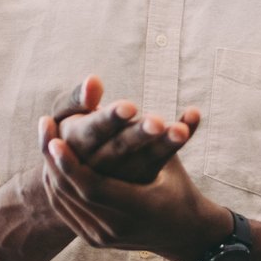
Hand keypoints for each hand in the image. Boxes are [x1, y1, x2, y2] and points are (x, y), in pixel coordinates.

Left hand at [39, 133, 232, 260]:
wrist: (181, 234)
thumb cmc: (179, 190)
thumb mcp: (174, 164)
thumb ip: (176, 137)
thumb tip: (195, 109)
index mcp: (137, 209)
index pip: (91, 187)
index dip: (70, 162)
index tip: (56, 136)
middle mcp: (115, 227)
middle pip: (70, 192)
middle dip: (53, 158)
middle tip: (44, 124)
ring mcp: (101, 237)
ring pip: (62, 201)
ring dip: (50, 168)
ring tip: (45, 137)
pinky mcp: (92, 239)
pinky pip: (64, 209)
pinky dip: (55, 184)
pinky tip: (50, 160)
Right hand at [45, 78, 200, 185]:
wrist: (79, 176)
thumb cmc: (74, 131)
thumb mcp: (65, 115)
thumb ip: (76, 99)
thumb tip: (93, 81)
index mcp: (76, 145)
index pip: (92, 132)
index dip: (110, 120)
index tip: (130, 107)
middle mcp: (99, 165)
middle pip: (120, 149)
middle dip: (139, 135)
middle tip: (158, 122)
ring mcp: (122, 177)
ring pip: (145, 160)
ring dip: (165, 144)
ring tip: (181, 129)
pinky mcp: (143, 179)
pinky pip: (165, 159)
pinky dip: (181, 139)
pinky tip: (194, 115)